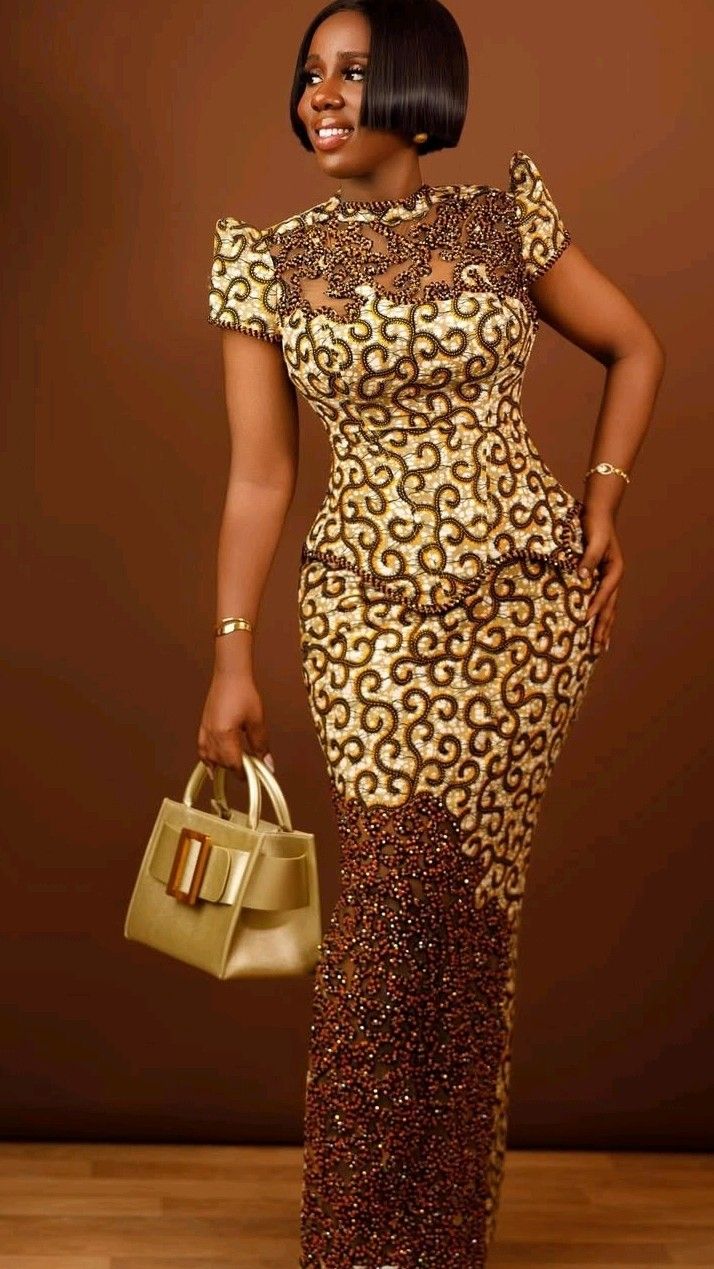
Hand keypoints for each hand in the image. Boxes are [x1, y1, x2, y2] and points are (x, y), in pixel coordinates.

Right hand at [197, 670, 274, 779]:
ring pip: (210, 758)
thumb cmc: (243, 693)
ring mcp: (205, 731)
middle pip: (222, 763)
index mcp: (224, 735)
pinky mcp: (203, 726)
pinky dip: (207, 759)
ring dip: (222, 765)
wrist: (230, 675)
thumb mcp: (257, 721)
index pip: (233, 764)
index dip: (244, 773)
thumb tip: (267, 764)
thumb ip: (261, 745)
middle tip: (251, 770)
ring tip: (235, 768)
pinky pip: (202, 749)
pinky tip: (212, 765)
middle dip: (235, 769)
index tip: (255, 776)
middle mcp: (211, 735)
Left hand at [577, 507, 623, 652]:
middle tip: (598, 649)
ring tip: (599, 648)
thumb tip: (582, 577)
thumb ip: (588, 559)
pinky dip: (596, 616)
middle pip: (609, 608)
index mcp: (614, 570)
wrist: (598, 513)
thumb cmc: (595, 525)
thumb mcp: (594, 539)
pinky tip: (592, 627)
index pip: (604, 593)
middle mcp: (613, 578)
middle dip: (603, 629)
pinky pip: (599, 602)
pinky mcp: (599, 579)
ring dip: (602, 628)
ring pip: (606, 609)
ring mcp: (607, 580)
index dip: (595, 607)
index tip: (584, 621)